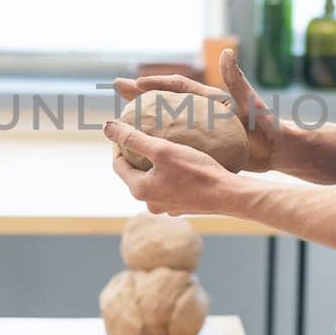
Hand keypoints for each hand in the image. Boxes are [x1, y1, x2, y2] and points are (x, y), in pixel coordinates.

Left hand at [103, 120, 231, 216]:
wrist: (228, 195)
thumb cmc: (196, 171)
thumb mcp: (161, 149)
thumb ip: (133, 137)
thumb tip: (107, 127)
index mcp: (139, 189)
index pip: (118, 164)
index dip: (118, 144)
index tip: (124, 128)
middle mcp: (149, 203)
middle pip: (134, 173)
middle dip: (135, 155)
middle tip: (143, 134)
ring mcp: (166, 208)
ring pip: (152, 181)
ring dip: (153, 165)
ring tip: (162, 146)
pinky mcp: (182, 207)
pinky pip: (169, 187)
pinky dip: (169, 174)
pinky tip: (180, 162)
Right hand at [112, 49, 276, 173]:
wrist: (277, 150)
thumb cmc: (266, 125)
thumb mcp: (250, 103)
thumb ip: (237, 81)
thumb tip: (227, 53)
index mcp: (209, 98)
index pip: (178, 86)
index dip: (157, 83)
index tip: (136, 83)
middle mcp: (201, 110)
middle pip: (164, 99)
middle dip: (140, 93)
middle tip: (116, 88)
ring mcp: (200, 127)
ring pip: (165, 121)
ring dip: (144, 117)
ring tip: (121, 119)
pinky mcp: (202, 144)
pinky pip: (174, 141)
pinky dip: (157, 141)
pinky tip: (143, 150)